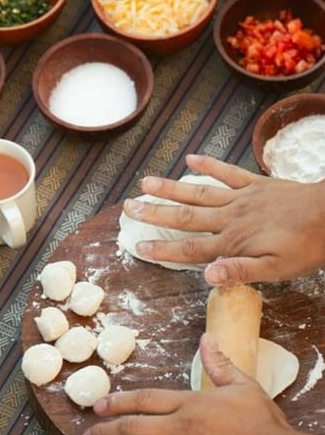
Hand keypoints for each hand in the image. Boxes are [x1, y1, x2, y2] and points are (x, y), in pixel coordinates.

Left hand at [81, 333, 290, 434]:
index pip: (145, 398)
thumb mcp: (242, 385)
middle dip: (105, 430)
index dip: (118, 401)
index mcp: (190, 402)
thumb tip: (207, 339)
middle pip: (133, 424)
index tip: (98, 406)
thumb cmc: (262, 422)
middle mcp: (181, 426)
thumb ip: (219, 364)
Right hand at [123, 154, 324, 283]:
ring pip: (199, 192)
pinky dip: (209, 165)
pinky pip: (228, 172)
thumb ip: (242, 271)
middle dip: (156, 213)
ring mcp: (241, 198)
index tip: (138, 245)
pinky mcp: (255, 184)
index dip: (163, 248)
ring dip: (172, 187)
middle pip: (186, 216)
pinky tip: (190, 158)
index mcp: (233, 242)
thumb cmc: (306, 247)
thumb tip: (207, 276)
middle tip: (129, 207)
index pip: (191, 248)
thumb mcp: (277, 270)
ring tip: (146, 182)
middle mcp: (231, 218)